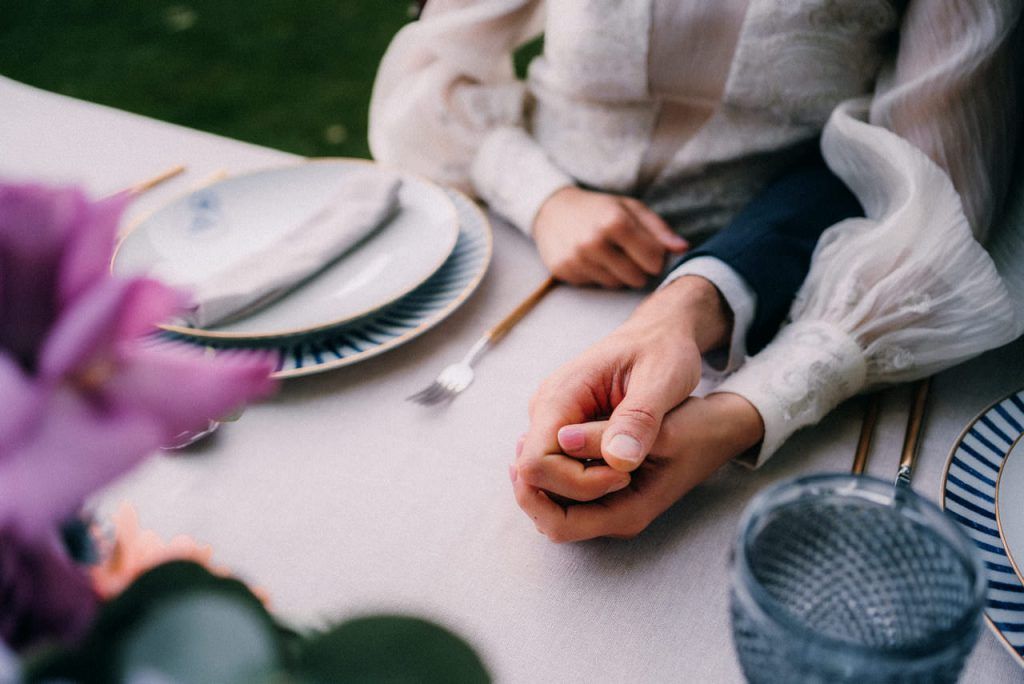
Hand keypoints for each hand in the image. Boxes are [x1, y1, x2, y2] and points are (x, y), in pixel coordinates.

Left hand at [512, 393, 763, 542]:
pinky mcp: (612, 489)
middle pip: (551, 518)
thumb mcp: (660, 428)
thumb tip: (562, 440)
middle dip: (531, 486)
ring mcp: (615, 504)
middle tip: (521, 444)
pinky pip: (570, 488)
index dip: (534, 493)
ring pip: (558, 503)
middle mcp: (618, 516)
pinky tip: (553, 438)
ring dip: (542, 476)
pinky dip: (556, 467)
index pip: (559, 524)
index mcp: (628, 511)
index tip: (526, 453)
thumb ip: (612, 435)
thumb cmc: (697, 429)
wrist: (723, 427)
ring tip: (534, 436)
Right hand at [519, 275, 731, 475]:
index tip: (623, 476)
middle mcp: (545, 408)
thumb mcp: (662, 380)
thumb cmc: (663, 351)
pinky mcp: (563, 428)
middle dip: (581, 490)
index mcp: (560, 395)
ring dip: (584, 488)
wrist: (658, 334)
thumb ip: (638, 418)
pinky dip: (587, 480)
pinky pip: (560, 468)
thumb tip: (618, 461)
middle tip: (628, 477)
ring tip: (627, 471)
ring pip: (547, 477)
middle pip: (536, 476)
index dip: (576, 483)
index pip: (537, 463)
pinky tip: (619, 470)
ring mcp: (551, 419)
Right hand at [532, 187, 688, 288]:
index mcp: (615, 221)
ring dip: (618, 273)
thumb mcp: (631, 209)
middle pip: (636, 277)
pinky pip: (594, 284)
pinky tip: (592, 259)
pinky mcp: (564, 270)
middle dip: (639, 269)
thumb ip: (659, 230)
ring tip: (610, 254)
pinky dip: (598, 275)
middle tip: (630, 254)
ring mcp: (576, 258)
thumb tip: (683, 249)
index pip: (653, 260)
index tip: (650, 252)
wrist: (552, 210)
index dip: (656, 258)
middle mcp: (593, 241)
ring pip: (615, 284)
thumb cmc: (599, 208)